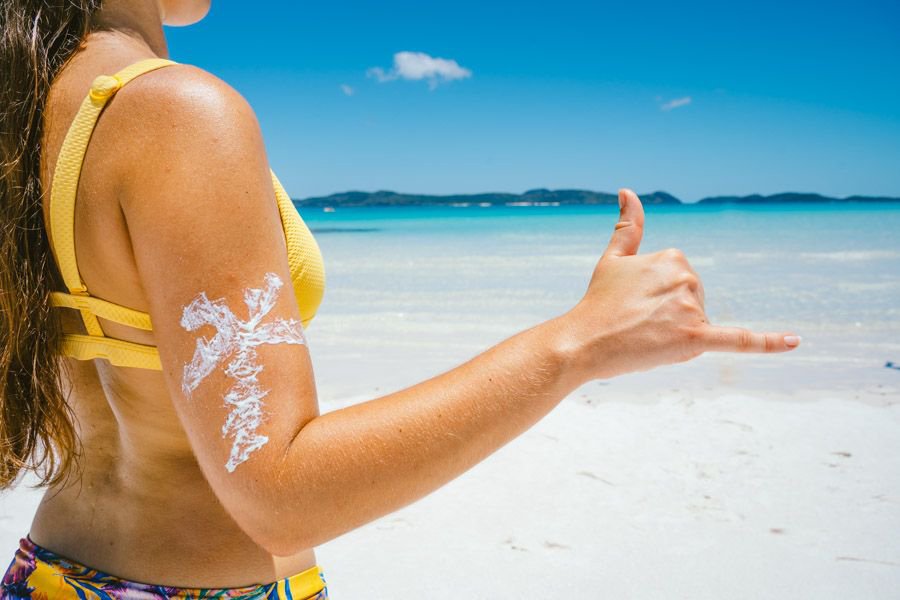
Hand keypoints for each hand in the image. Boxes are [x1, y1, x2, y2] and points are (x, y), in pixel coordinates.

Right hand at [561, 188, 799, 381]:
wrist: (583, 342)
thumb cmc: (597, 302)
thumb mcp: (612, 258)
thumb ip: (628, 225)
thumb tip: (628, 190)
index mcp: (674, 256)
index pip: (683, 282)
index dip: (661, 298)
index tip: (636, 303)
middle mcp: (687, 278)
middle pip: (695, 302)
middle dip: (671, 316)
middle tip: (638, 323)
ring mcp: (692, 309)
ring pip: (700, 324)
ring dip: (677, 334)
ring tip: (645, 336)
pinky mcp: (695, 339)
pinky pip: (738, 340)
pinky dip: (768, 343)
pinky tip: (796, 341)